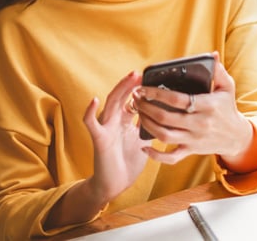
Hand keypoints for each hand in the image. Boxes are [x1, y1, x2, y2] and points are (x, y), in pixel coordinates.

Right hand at [82, 71, 149, 202]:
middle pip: (121, 96)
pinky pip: (91, 124)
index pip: (131, 99)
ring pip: (110, 104)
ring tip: (129, 78)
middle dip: (130, 84)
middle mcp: (114, 121)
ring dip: (119, 90)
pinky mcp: (99, 139)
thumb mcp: (144, 140)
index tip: (150, 78)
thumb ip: (149, 125)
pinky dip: (90, 112)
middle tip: (140, 72)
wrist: (115, 184)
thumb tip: (166, 113)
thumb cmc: (128, 162)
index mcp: (124, 120)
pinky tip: (94, 100)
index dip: (139, 88)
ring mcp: (105, 128)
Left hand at [135, 52, 253, 165]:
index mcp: (208, 105)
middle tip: (136, 98)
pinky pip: (171, 157)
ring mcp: (194, 139)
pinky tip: (144, 146)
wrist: (236, 136)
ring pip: (165, 136)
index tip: (143, 87)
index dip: (157, 94)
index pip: (178, 100)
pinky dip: (156, 155)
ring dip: (147, 125)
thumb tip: (213, 55)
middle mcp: (200, 124)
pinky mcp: (191, 151)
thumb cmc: (228, 108)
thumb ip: (218, 71)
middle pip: (166, 118)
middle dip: (146, 107)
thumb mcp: (227, 87)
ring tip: (138, 112)